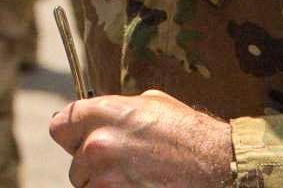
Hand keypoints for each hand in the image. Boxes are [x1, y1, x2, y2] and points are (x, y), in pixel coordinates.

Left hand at [50, 90, 232, 186]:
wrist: (223, 168)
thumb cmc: (192, 135)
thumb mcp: (153, 104)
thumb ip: (117, 109)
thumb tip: (99, 116)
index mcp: (103, 115)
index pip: (59, 126)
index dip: (73, 136)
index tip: (84, 142)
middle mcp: (98, 146)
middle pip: (76, 164)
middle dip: (95, 166)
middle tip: (125, 166)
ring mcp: (106, 179)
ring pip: (88, 187)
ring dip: (106, 185)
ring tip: (138, 179)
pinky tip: (142, 186)